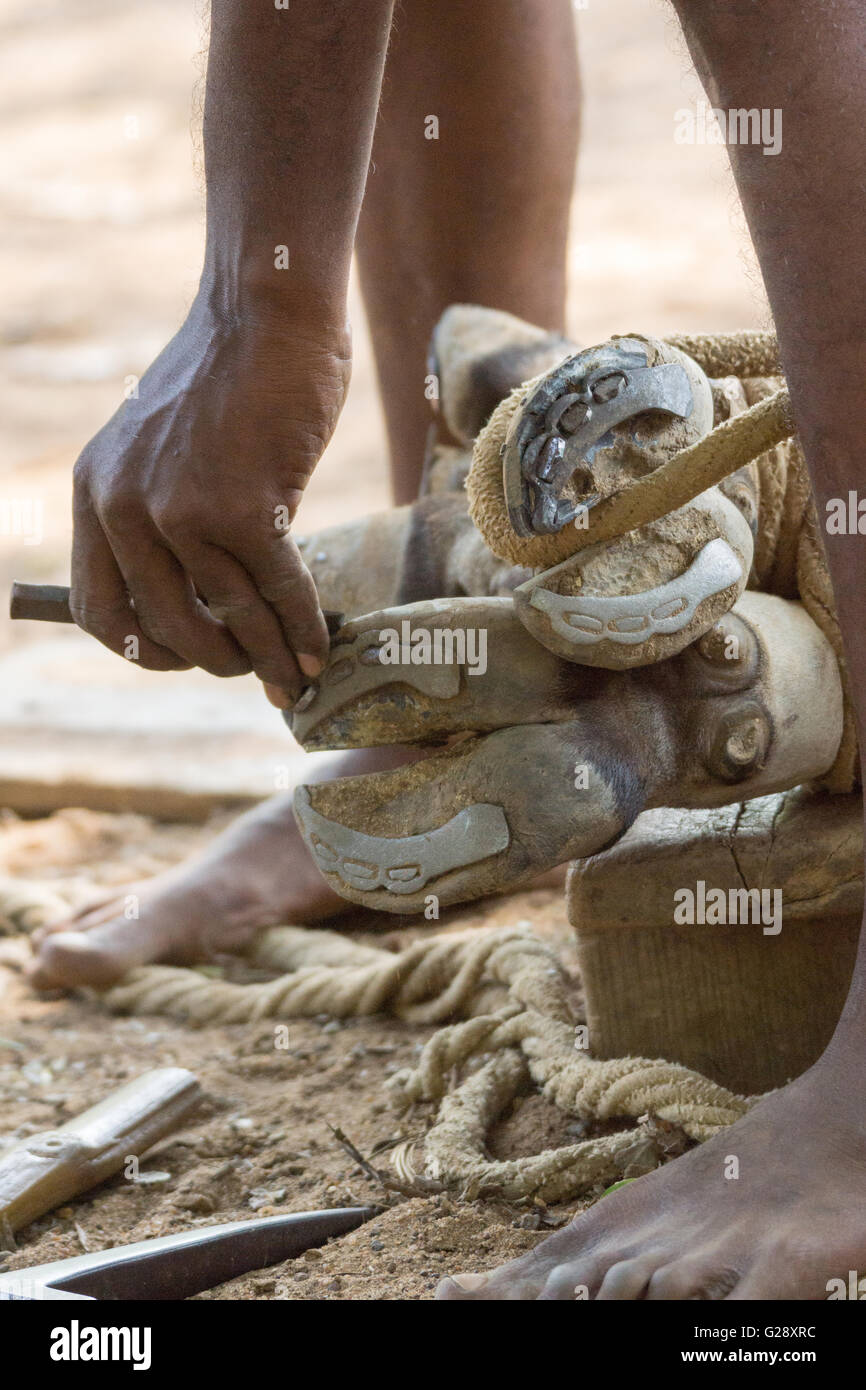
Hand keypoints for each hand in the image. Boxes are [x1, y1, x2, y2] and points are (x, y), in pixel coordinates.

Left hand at [70, 295, 350, 703]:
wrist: (267, 312)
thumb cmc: (230, 380)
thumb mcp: (165, 449)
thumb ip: (169, 517)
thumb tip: (211, 606)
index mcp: (96, 494)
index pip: (99, 608)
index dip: (144, 649)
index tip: (186, 657)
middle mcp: (125, 506)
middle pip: (164, 626)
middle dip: (213, 664)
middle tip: (250, 674)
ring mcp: (182, 508)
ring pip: (228, 616)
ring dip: (268, 657)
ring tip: (294, 677)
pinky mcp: (244, 506)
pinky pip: (276, 591)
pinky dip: (301, 628)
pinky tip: (318, 647)